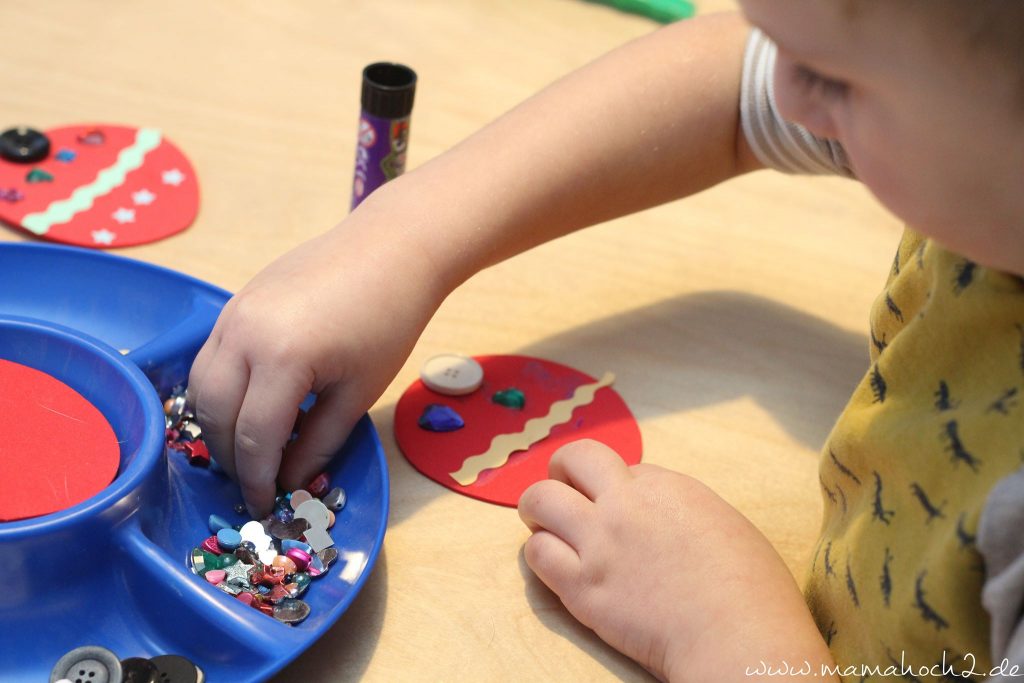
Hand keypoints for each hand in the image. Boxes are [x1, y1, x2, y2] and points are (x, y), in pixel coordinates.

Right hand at [189, 210, 443, 516]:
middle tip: (254, 484)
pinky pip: (210, 357)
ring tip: (247, 451)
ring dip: (217, 425)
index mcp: (281, 359)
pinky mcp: (234, 301)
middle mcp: (243, 334)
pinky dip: (219, 390)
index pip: (254, 438)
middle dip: (231, 458)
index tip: (266, 508)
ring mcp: (233, 312)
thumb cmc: (388, 321)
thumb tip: (290, 482)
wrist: (391, 250)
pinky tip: (246, 407)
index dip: (258, 480)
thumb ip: (318, 442)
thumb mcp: (358, 392)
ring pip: (201, 385)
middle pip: (214, 414)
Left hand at [518, 440, 835, 681]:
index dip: (617, 485)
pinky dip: (539, 552)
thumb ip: (684, 508)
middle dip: (563, 469)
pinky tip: (553, 562)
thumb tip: (660, 512)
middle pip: (574, 459)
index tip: (623, 505)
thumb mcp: (726, 524)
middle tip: (564, 489)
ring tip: (545, 524)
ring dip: (538, 508)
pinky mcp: (583, 588)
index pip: (621, 467)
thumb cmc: (752, 592)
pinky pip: (537, 553)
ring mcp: (600, 544)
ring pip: (539, 499)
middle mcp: (627, 504)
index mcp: (667, 486)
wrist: (740, 640)